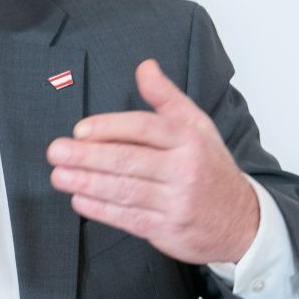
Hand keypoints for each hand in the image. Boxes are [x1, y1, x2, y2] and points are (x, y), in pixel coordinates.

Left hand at [46, 59, 258, 264]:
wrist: (243, 221)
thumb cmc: (211, 168)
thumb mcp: (197, 126)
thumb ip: (166, 97)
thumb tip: (144, 67)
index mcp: (189, 140)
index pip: (144, 128)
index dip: (109, 127)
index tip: (80, 130)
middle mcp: (184, 170)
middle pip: (129, 160)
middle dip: (87, 157)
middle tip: (56, 152)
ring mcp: (177, 203)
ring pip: (124, 190)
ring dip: (87, 183)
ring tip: (59, 176)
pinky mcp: (168, 231)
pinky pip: (128, 218)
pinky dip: (101, 210)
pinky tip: (80, 200)